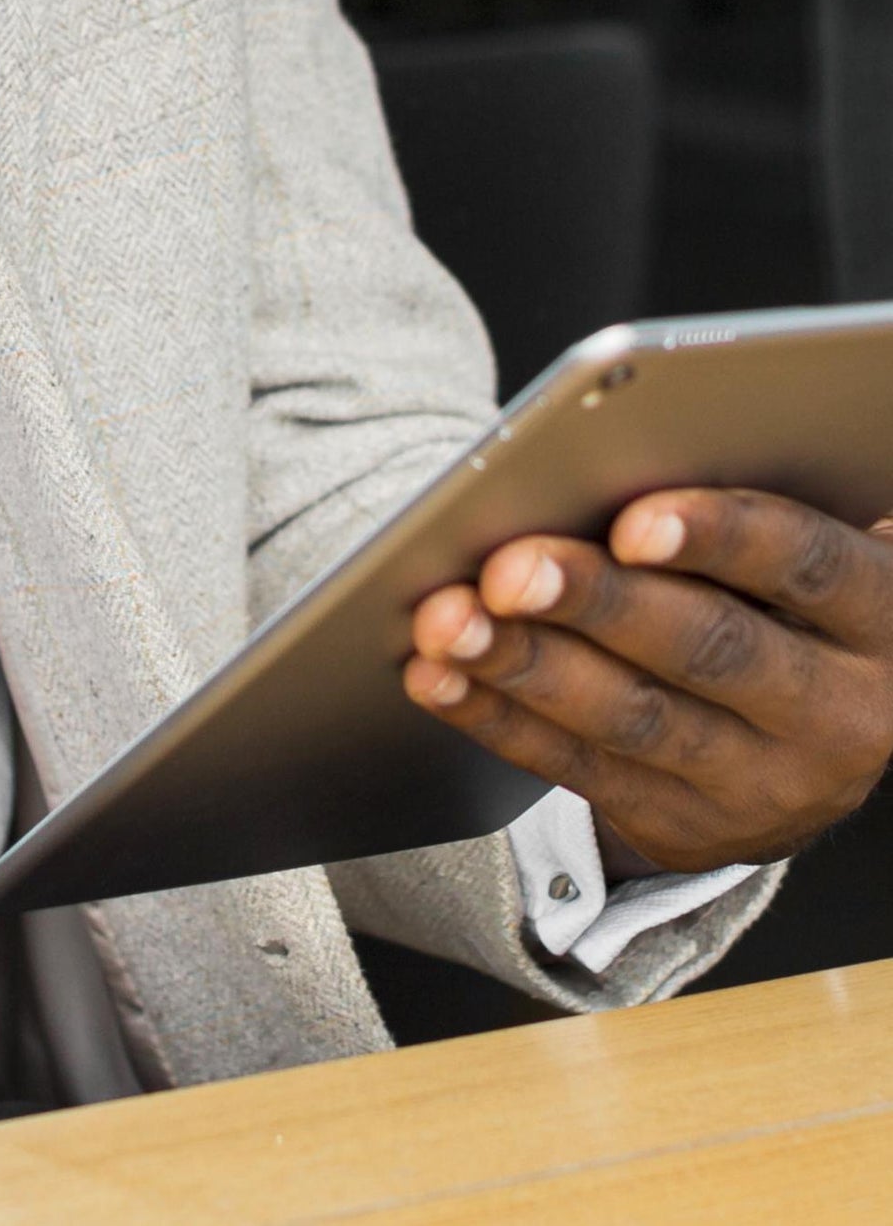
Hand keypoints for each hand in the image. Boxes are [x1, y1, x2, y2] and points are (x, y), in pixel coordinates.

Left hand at [404, 489, 892, 875]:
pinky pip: (580, 770)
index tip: (632, 518)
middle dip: (596, 604)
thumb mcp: (791, 559)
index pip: (806, 566)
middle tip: (507, 568)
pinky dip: (498, 717)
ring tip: (445, 618)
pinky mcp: (689, 828)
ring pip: (635, 718)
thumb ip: (727, 519)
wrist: (805, 737)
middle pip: (707, 647)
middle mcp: (838, 712)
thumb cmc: (776, 594)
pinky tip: (438, 675)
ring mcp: (766, 785)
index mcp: (874, 617)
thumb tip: (596, 459)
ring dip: (526, 664)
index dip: (721, 538)